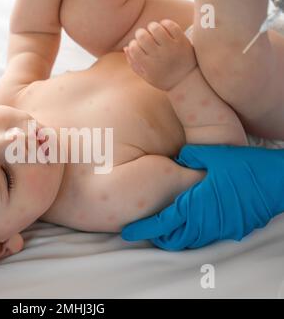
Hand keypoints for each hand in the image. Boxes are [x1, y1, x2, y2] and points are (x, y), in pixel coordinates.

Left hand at [121, 145, 283, 249]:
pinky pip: (204, 237)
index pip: (161, 223)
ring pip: (188, 240)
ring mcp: (218, 229)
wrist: (276, 182)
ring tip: (162, 230)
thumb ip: (188, 156)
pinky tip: (188, 224)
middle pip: (172, 238)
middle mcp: (203, 222)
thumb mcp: (212, 155)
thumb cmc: (243, 167)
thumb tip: (176, 158)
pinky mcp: (230, 230)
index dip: (143, 228)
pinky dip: (191, 235)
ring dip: (173, 237)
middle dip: (156, 237)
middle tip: (144, 230)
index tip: (128, 231)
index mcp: (194, 205)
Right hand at [124, 19, 195, 90]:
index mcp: (148, 65)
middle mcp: (159, 56)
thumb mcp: (146, 76)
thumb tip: (127, 47)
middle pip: (142, 36)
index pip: (133, 48)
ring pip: (156, 28)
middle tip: (143, 36)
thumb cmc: (163, 79)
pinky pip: (171, 25)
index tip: (136, 46)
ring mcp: (171, 48)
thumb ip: (133, 63)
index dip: (132, 44)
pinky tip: (164, 28)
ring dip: (152, 26)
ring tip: (153, 30)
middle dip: (140, 33)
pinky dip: (165, 23)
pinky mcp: (182, 41)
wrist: (186, 81)